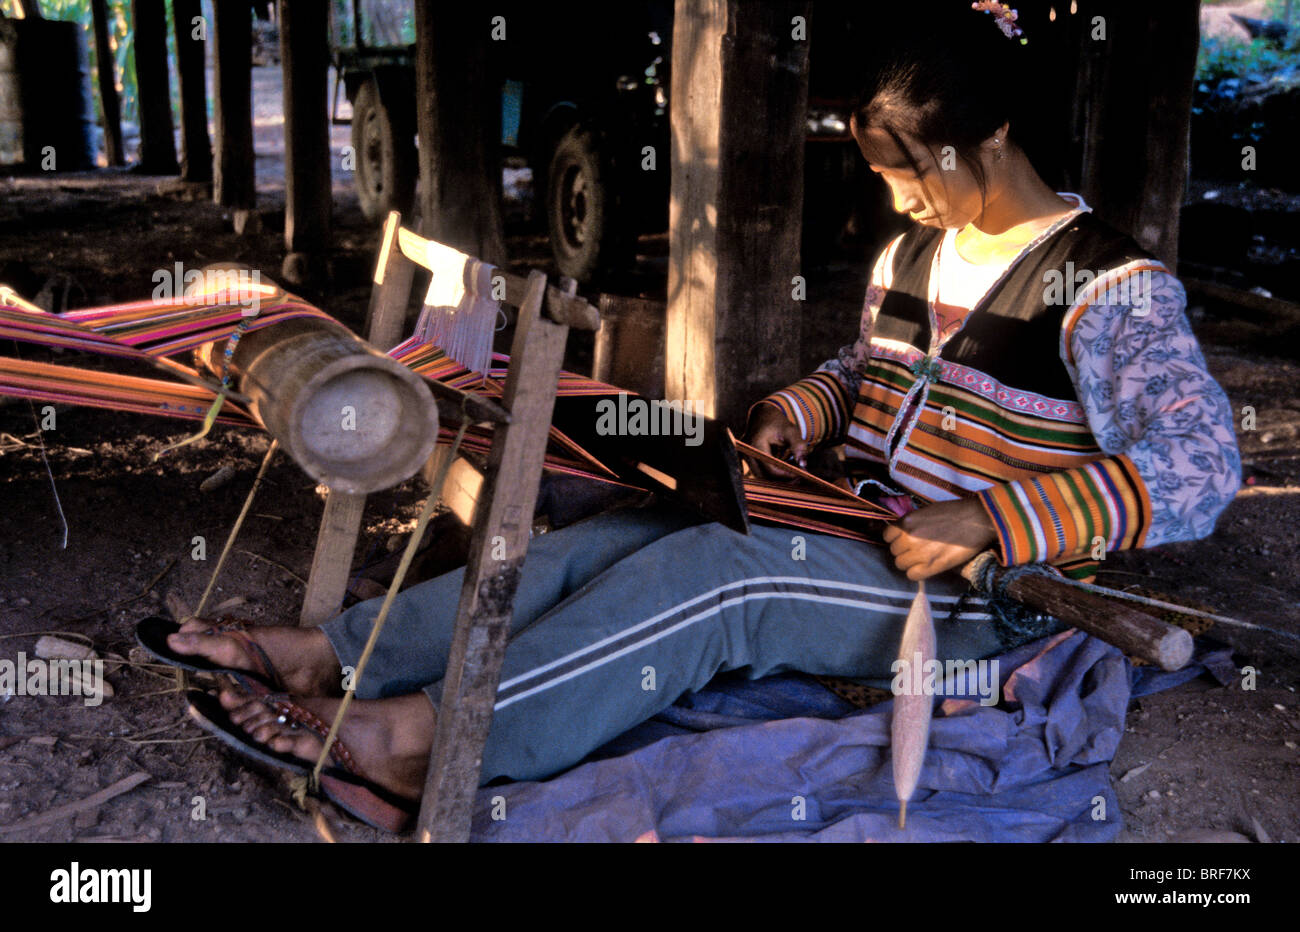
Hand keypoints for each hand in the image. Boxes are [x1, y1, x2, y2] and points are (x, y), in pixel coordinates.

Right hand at [746, 404, 807, 480]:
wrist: (763, 415)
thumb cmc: (777, 422)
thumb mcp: (791, 431)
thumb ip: (798, 446)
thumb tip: (803, 465)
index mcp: (756, 444)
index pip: (770, 468)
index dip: (785, 474)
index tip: (800, 475)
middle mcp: (747, 452)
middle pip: (764, 475)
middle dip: (782, 480)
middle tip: (799, 479)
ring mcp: (745, 457)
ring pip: (761, 476)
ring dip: (776, 479)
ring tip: (793, 476)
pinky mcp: (747, 460)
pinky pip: (759, 472)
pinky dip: (772, 475)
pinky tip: (785, 473)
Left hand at [881, 498, 996, 580]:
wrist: (977, 519)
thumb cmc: (955, 512)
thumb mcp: (926, 511)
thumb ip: (912, 523)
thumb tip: (902, 533)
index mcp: (907, 522)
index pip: (887, 536)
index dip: (896, 538)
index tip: (904, 539)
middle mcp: (909, 538)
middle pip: (894, 551)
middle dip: (903, 550)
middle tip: (917, 549)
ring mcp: (920, 553)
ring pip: (901, 564)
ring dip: (909, 562)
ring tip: (922, 558)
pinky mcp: (932, 566)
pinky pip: (912, 575)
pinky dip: (917, 573)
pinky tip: (925, 567)